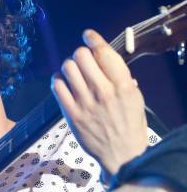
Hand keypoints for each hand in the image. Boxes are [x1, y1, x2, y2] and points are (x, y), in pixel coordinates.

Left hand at [51, 29, 148, 178]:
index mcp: (122, 85)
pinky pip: (56, 87)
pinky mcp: (71, 114)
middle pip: (81, 56)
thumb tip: (105, 58)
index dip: (93, 39)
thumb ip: (121, 77)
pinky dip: (57, 80)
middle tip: (82, 60)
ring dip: (69, 66)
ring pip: (67, 68)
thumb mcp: (135, 97)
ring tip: (73, 72)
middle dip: (81, 54)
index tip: (88, 36)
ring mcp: (85, 103)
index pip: (104, 52)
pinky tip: (62, 83)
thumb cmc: (130, 125)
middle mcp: (103, 91)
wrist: (122, 155)